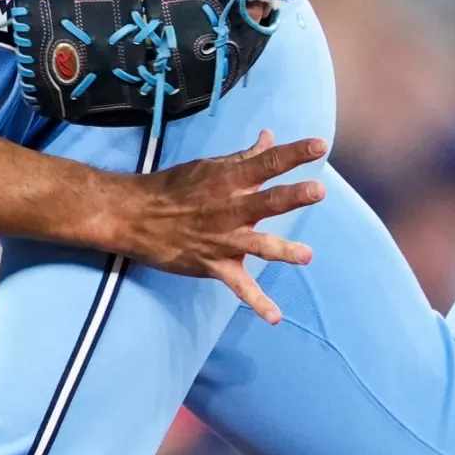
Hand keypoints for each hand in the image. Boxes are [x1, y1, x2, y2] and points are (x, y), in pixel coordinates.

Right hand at [110, 130, 327, 324]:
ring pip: (258, 244)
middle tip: (318, 190)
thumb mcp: (208, 166)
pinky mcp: (214, 265)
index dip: (293, 153)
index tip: (319, 145)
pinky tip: (275, 317)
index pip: (266, 162)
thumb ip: (244, 157)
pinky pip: (238, 286)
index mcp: (229, 179)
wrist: (135, 216)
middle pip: (266, 201)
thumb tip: (269, 137)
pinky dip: (257, 303)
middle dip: (292, 196)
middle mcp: (230, 208)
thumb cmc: (174, 187)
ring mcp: (223, 239)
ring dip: (282, 250)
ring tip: (306, 255)